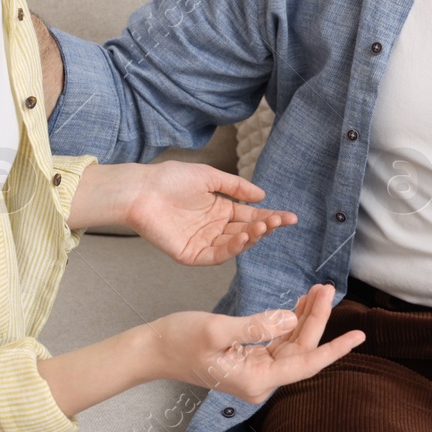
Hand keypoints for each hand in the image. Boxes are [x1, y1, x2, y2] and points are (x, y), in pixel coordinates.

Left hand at [124, 161, 296, 265]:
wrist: (141, 190)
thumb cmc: (170, 179)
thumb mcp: (209, 177)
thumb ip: (236, 187)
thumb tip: (263, 196)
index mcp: (219, 209)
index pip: (250, 215)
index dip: (270, 217)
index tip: (290, 217)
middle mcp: (214, 227)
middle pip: (246, 230)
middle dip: (265, 226)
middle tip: (280, 221)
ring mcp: (203, 242)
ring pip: (234, 244)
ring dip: (251, 237)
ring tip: (264, 226)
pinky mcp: (191, 254)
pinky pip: (216, 255)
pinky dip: (232, 249)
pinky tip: (244, 237)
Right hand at [148, 283, 364, 403]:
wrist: (152, 350)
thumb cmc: (179, 339)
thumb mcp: (218, 328)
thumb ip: (258, 325)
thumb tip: (292, 319)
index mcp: (255, 379)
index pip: (306, 363)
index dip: (334, 347)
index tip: (359, 335)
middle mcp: (259, 381)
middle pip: (300, 349)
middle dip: (317, 319)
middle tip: (327, 287)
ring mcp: (254, 373)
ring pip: (291, 345)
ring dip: (304, 318)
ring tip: (317, 290)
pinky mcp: (247, 361)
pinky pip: (277, 343)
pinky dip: (289, 323)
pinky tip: (298, 305)